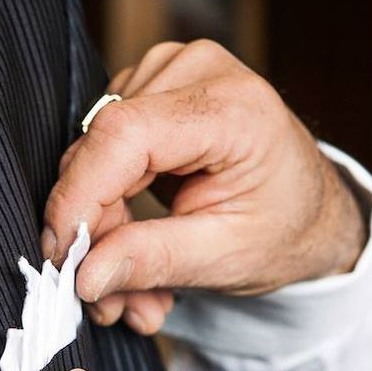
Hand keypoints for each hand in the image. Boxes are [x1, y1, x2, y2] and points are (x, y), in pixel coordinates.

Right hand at [43, 39, 367, 334]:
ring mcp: (170, 70)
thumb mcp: (226, 257)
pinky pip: (100, 149)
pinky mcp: (150, 87)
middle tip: (108, 300)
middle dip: (93, 232)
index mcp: (233, 107)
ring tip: (132, 284)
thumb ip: (153, 260)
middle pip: (102, 146)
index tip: (62, 257)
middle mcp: (197, 70)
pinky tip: (131, 243)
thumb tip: (84, 275)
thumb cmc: (284, 229)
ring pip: (92, 154)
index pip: (125, 135)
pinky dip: (106, 206)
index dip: (80, 197)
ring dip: (100, 228)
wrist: (309, 211)